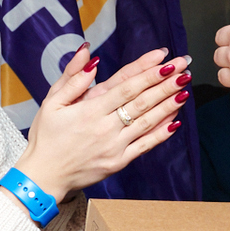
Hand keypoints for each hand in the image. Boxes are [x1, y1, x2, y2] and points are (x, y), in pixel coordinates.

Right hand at [14, 46, 187, 199]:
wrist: (44, 176)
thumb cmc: (46, 137)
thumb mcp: (51, 102)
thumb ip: (72, 78)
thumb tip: (89, 55)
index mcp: (89, 109)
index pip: (125, 86)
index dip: (147, 71)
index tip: (164, 58)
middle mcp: (105, 126)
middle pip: (141, 101)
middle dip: (165, 83)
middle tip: (184, 68)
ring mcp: (114, 145)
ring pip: (147, 122)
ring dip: (168, 105)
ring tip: (185, 89)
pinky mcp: (118, 162)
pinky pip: (145, 146)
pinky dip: (161, 134)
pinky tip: (175, 121)